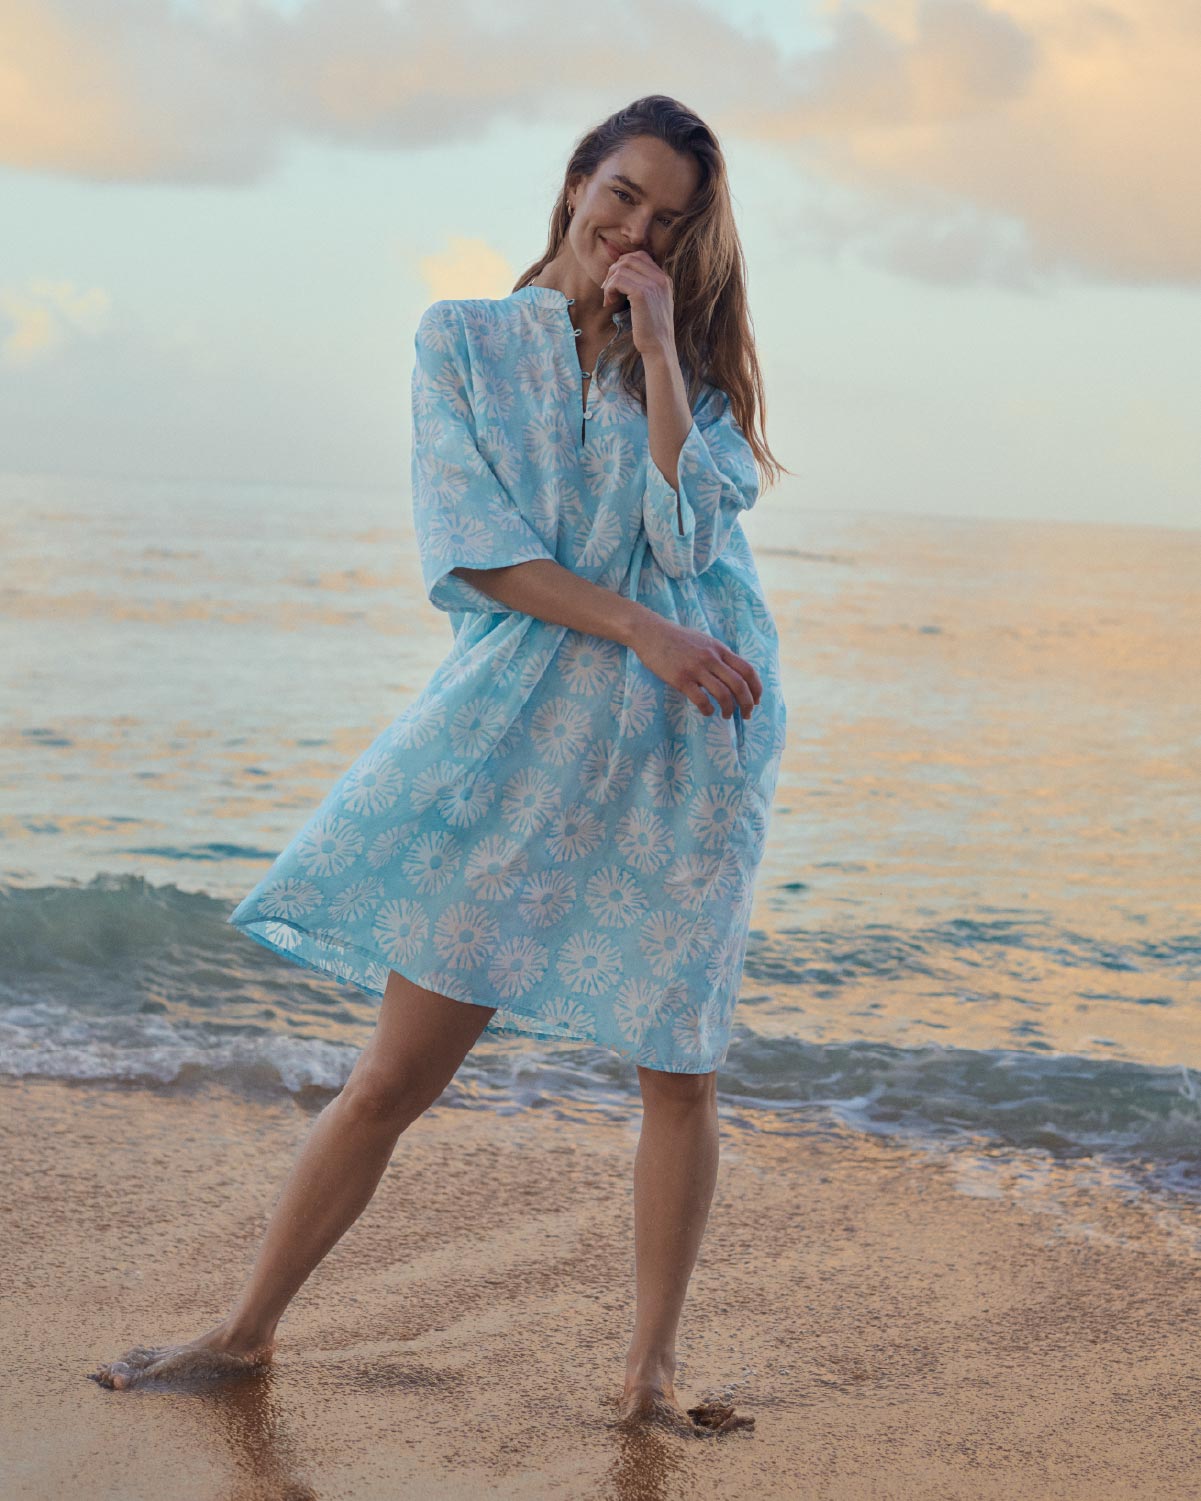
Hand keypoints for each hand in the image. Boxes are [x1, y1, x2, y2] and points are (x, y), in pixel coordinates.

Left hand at [602, 249, 675, 359]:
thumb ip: (643, 286)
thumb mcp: (652, 303)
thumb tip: (619, 272)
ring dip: (609, 282)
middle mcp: (660, 278)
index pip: (640, 256)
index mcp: (664, 279)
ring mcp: (652, 285)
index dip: (622, 265)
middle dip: (613, 271)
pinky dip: (609, 289)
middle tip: (608, 290)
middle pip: (629, 259)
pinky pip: (618, 281)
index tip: (615, 282)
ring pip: (621, 268)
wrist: (658, 347)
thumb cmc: (651, 329)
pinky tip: (609, 302)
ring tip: (609, 298)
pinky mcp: (641, 294)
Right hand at [633, 618, 761, 720]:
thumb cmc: (677, 639)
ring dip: (729, 709)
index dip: (756, 688)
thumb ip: (718, 655)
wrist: (650, 632)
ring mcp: (696, 668)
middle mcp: (711, 658)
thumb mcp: (704, 641)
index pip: (747, 670)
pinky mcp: (681, 678)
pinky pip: (701, 699)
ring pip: (723, 694)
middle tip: (747, 715)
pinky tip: (707, 712)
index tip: (756, 701)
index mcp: (719, 649)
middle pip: (739, 685)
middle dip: (747, 704)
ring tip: (727, 715)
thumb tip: (732, 672)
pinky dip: (708, 709)